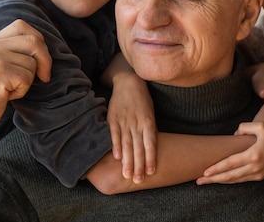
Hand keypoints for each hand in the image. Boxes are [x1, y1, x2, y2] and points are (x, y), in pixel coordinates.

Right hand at [0, 19, 50, 140]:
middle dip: (45, 60)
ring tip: (9, 89)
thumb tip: (43, 47)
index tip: (40, 61)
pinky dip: (22, 91)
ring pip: (32, 63)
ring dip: (28, 80)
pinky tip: (6, 96)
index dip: (38, 41)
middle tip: (43, 77)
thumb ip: (12, 53)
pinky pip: (27, 78)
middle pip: (34, 41)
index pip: (22, 26)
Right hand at [106, 58, 156, 183]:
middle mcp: (137, 123)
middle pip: (138, 148)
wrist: (129, 82)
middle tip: (137, 180)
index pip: (150, 144)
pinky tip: (117, 157)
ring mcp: (124, 121)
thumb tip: (149, 149)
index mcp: (148, 122)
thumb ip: (149, 130)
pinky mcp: (113, 119)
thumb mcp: (150, 113)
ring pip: (127, 144)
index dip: (150, 159)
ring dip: (127, 161)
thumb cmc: (142, 100)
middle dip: (138, 165)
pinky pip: (114, 134)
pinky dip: (116, 146)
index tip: (150, 172)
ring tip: (127, 175)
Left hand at [197, 121, 263, 184]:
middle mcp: (254, 167)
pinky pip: (242, 179)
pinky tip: (223, 179)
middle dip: (213, 179)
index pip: (230, 163)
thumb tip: (233, 134)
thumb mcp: (261, 126)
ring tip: (206, 181)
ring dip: (220, 181)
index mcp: (253, 155)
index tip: (204, 171)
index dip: (216, 168)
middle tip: (199, 181)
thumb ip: (244, 127)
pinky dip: (231, 180)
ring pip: (235, 180)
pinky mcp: (260, 176)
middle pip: (229, 176)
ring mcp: (257, 173)